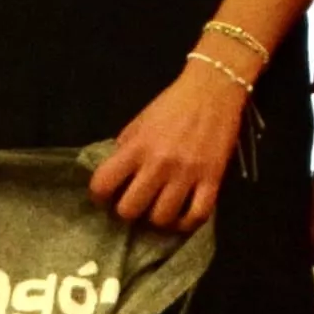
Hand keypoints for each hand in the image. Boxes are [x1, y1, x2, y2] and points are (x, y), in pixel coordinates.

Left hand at [87, 57, 249, 230]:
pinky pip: (198, 215)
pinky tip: (181, 218)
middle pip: (130, 209)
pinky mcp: (212, 179)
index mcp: (137, 147)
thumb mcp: (139, 122)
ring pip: (162, 218)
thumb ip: (126, 149)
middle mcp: (159, 164)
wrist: (213, 89)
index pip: (103, 184)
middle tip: (135, 203)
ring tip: (158, 209)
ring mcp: (187, 174)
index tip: (106, 195)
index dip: (99, 195)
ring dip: (156, 218)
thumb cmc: (173, 104)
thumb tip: (116, 176)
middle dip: (128, 210)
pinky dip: (187, 223)